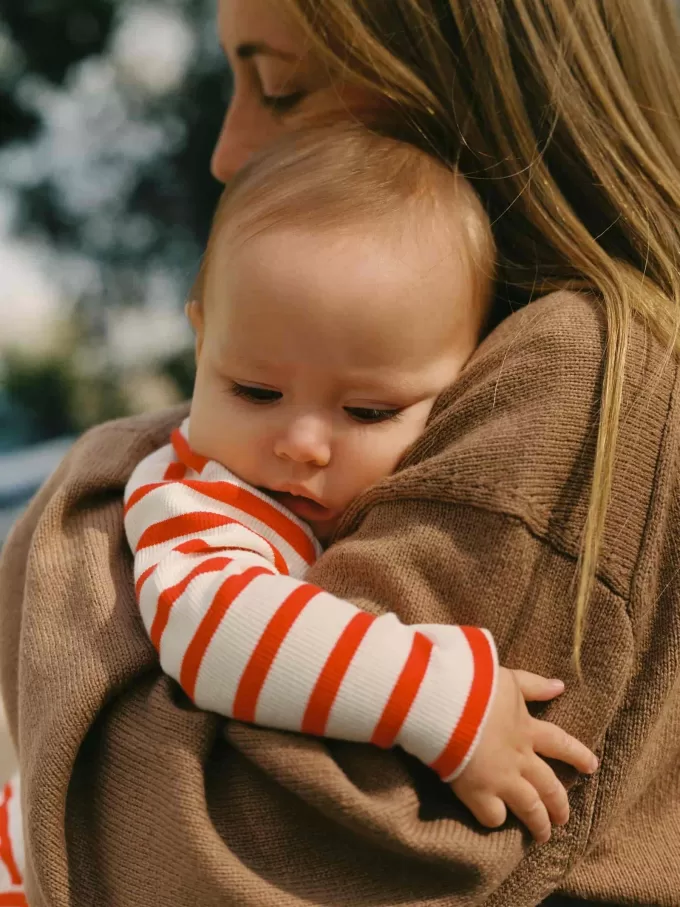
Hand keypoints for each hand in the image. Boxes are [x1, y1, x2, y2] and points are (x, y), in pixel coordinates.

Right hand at [450, 668, 597, 843]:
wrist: (447, 702)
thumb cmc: (477, 686)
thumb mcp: (509, 679)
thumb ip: (534, 685)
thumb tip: (560, 686)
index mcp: (527, 730)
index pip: (561, 744)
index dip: (578, 755)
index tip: (592, 766)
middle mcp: (520, 759)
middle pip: (549, 787)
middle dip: (560, 804)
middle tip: (564, 818)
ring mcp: (502, 779)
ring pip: (531, 809)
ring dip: (539, 824)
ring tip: (543, 835)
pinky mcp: (478, 792)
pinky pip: (494, 816)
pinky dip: (497, 819)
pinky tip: (497, 820)